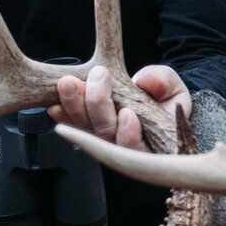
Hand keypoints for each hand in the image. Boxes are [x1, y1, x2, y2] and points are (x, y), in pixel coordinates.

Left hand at [48, 64, 188, 149]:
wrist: (151, 98)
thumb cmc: (164, 95)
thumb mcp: (170, 85)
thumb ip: (161, 82)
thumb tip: (146, 81)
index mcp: (152, 140)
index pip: (139, 147)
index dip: (130, 134)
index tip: (127, 113)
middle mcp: (123, 145)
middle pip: (107, 135)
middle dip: (98, 105)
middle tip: (97, 77)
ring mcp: (102, 139)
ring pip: (86, 131)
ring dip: (74, 106)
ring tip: (69, 84)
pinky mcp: (84, 130)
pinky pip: (71, 126)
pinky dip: (63, 115)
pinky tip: (54, 105)